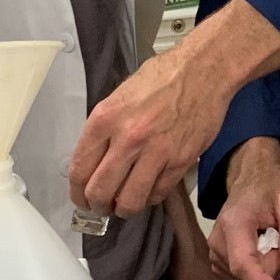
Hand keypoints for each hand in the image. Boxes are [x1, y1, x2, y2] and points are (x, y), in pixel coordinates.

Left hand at [68, 0, 279, 217]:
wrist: (203, 71)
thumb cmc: (163, 78)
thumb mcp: (120, 96)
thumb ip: (105, 129)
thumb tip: (95, 160)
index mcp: (106, 118)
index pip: (79, 169)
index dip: (77, 192)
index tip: (80, 198)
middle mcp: (127, 138)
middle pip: (100, 192)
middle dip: (97, 205)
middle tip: (101, 206)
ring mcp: (155, 152)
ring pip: (129, 201)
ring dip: (123, 209)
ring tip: (124, 205)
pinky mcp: (180, 161)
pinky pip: (158, 194)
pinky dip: (150, 198)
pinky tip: (148, 190)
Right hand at [208, 138, 279, 279]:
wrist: (251, 179)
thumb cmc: (268, 188)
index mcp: (235, 223)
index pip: (245, 264)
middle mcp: (218, 240)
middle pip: (251, 274)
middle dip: (274, 263)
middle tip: (279, 235)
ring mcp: (214, 251)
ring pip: (248, 278)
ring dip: (266, 264)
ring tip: (268, 237)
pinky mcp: (216, 259)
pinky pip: (243, 276)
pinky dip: (258, 265)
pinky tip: (260, 245)